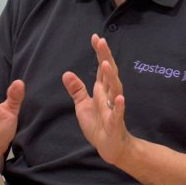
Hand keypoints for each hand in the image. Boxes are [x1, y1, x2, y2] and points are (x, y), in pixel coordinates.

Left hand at [62, 34, 131, 165]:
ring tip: (106, 64)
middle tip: (102, 41)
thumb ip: (77, 89)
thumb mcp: (83, 105)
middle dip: (105, 57)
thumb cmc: (98, 125)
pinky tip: (119, 97)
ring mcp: (113, 108)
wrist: (110, 147)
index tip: (95, 37)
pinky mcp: (115, 122)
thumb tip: (66, 73)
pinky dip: (119, 105)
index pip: (100, 67)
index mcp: (101, 90)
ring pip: (114, 89)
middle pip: (108, 73)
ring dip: (111, 77)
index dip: (99, 53)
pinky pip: (118, 113)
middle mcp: (109, 95)